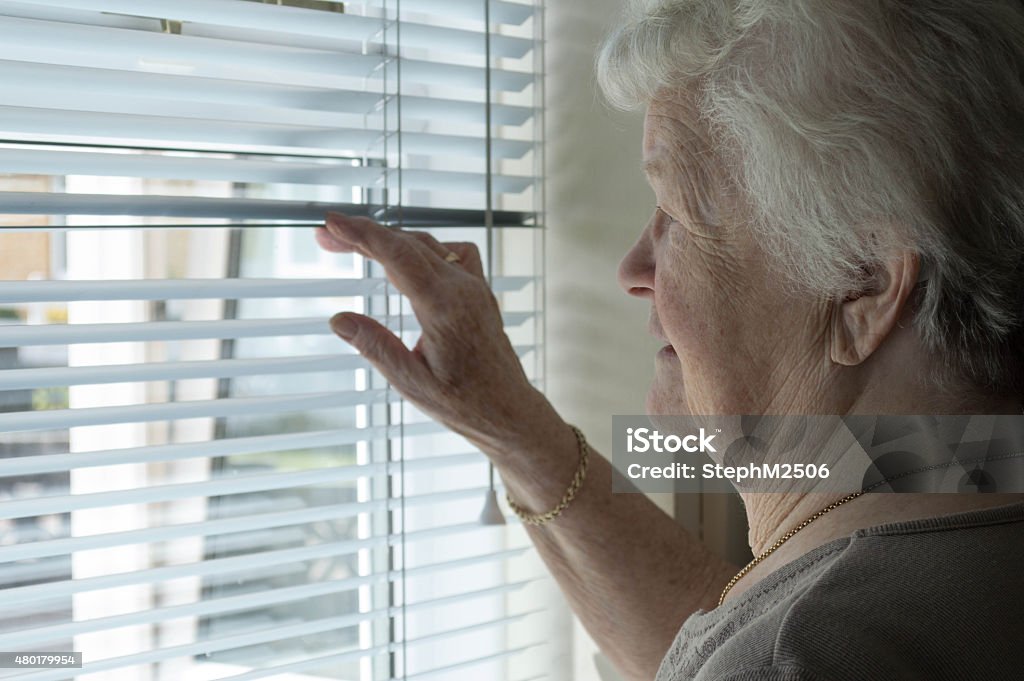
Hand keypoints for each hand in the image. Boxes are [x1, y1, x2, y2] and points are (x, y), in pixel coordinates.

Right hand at [316, 212, 557, 456]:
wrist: (509, 410)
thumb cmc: (465, 403)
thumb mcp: (413, 383)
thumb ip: (376, 348)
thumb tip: (338, 320)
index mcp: (444, 307)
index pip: (397, 255)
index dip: (361, 234)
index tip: (331, 222)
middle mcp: (463, 288)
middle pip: (407, 244)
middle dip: (364, 234)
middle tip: (326, 236)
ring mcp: (474, 287)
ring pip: (427, 245)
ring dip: (389, 240)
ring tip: (353, 244)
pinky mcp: (478, 291)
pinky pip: (450, 254)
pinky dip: (421, 249)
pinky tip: (404, 260)